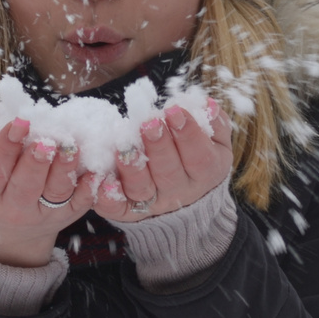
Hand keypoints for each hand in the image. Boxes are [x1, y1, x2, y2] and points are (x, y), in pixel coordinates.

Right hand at [0, 106, 95, 266]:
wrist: (1, 229)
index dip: (6, 146)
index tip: (20, 122)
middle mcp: (12, 207)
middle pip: (25, 186)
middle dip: (37, 162)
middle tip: (47, 141)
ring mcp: (42, 214)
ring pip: (55, 193)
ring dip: (65, 170)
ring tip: (72, 148)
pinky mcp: (66, 216)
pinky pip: (80, 204)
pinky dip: (89, 188)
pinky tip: (95, 170)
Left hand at [94, 99, 232, 223]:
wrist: (185, 195)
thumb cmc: (197, 155)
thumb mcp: (215, 140)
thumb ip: (214, 123)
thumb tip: (208, 105)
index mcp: (205, 173)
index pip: (200, 157)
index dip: (188, 134)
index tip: (174, 111)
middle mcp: (180, 192)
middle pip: (169, 173)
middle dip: (158, 146)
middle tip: (148, 123)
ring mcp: (153, 203)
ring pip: (142, 190)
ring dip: (132, 169)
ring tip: (123, 148)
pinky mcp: (128, 211)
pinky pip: (118, 208)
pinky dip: (108, 199)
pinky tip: (103, 182)